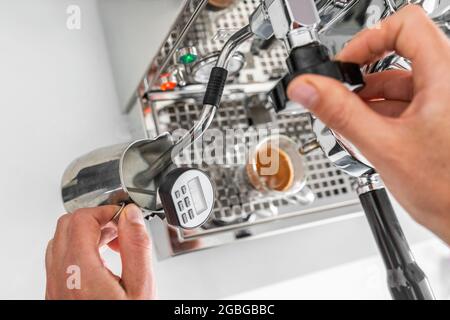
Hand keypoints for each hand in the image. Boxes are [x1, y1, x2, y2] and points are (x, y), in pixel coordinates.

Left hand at [45, 204, 155, 298]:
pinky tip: (102, 262)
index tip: (123, 215)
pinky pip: (59, 260)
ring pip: (61, 241)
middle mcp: (61, 277)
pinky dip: (79, 251)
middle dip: (96, 220)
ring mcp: (55, 286)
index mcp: (80, 271)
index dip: (106, 210)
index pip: (82, 219)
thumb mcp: (141, 286)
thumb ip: (136, 247)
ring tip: (114, 244)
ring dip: (87, 234)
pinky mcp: (56, 294)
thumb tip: (132, 216)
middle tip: (120, 228)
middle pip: (67, 225)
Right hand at [287, 5, 449, 243]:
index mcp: (445, 77)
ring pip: (399, 82)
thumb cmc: (447, 189)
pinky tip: (368, 133)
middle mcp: (448, 83)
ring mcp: (445, 100)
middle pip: (397, 54)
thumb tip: (307, 88)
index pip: (405, 24)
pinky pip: (406, 102)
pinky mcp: (440, 117)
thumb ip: (340, 112)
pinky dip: (381, 112)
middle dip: (362, 78)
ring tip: (351, 123)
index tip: (347, 65)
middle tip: (340, 98)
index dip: (369, 39)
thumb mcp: (382, 146)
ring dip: (369, 99)